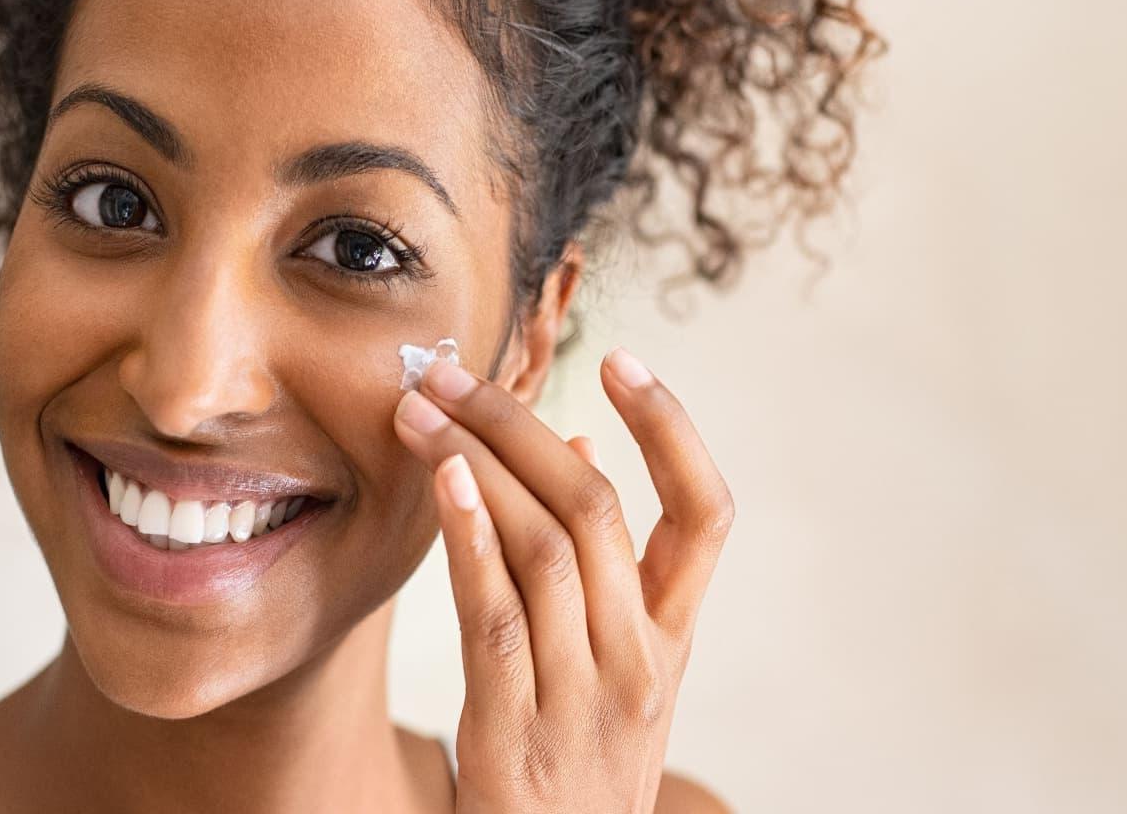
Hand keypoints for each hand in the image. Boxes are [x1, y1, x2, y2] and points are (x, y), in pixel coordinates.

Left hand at [393, 347, 734, 813]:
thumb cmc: (573, 767)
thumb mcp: (612, 673)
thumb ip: (605, 571)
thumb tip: (582, 447)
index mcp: (671, 641)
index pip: (707, 515)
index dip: (672, 429)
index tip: (621, 360)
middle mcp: (640, 665)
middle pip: (598, 510)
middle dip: (519, 425)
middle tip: (450, 371)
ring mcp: (582, 702)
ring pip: (544, 549)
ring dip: (475, 462)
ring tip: (420, 408)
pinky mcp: (514, 737)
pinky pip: (495, 620)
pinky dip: (470, 541)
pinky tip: (441, 483)